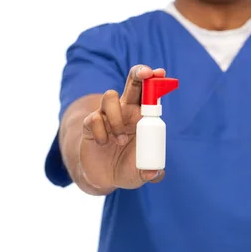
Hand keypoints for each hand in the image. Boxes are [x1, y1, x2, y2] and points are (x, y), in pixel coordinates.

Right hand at [78, 65, 165, 189]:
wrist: (103, 178)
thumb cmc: (127, 169)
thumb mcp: (141, 173)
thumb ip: (151, 173)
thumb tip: (155, 173)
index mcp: (141, 117)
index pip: (149, 94)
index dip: (154, 80)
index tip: (160, 73)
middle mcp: (125, 111)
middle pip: (133, 83)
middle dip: (139, 73)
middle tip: (146, 73)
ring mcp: (107, 115)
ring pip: (109, 97)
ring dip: (116, 118)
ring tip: (120, 141)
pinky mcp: (90, 124)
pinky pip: (94, 118)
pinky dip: (101, 132)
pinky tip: (104, 144)